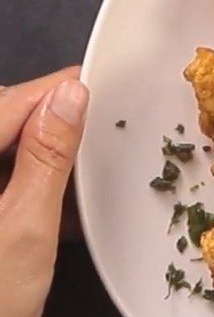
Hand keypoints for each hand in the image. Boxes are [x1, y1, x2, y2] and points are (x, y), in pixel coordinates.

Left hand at [0, 69, 88, 316]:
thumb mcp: (25, 229)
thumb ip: (47, 158)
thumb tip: (71, 94)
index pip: (10, 102)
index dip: (58, 91)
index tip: (102, 87)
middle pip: (5, 121)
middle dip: (53, 127)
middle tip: (101, 143)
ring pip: (6, 152)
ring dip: (45, 162)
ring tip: (83, 184)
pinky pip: (3, 181)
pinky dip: (30, 189)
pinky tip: (56, 211)